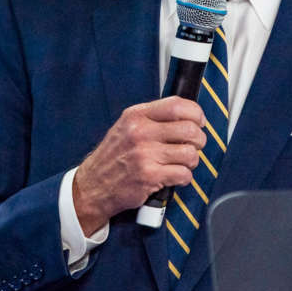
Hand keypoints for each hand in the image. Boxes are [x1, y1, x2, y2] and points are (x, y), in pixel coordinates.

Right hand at [73, 96, 205, 234]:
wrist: (93, 185)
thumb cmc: (113, 157)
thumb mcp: (126, 127)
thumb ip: (153, 119)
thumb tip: (187, 116)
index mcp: (136, 116)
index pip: (177, 105)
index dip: (196, 113)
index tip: (198, 122)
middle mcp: (140, 132)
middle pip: (189, 130)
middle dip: (198, 140)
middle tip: (193, 146)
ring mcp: (145, 154)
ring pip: (190, 154)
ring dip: (191, 161)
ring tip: (181, 163)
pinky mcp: (149, 176)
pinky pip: (184, 174)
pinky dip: (184, 178)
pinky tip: (173, 177)